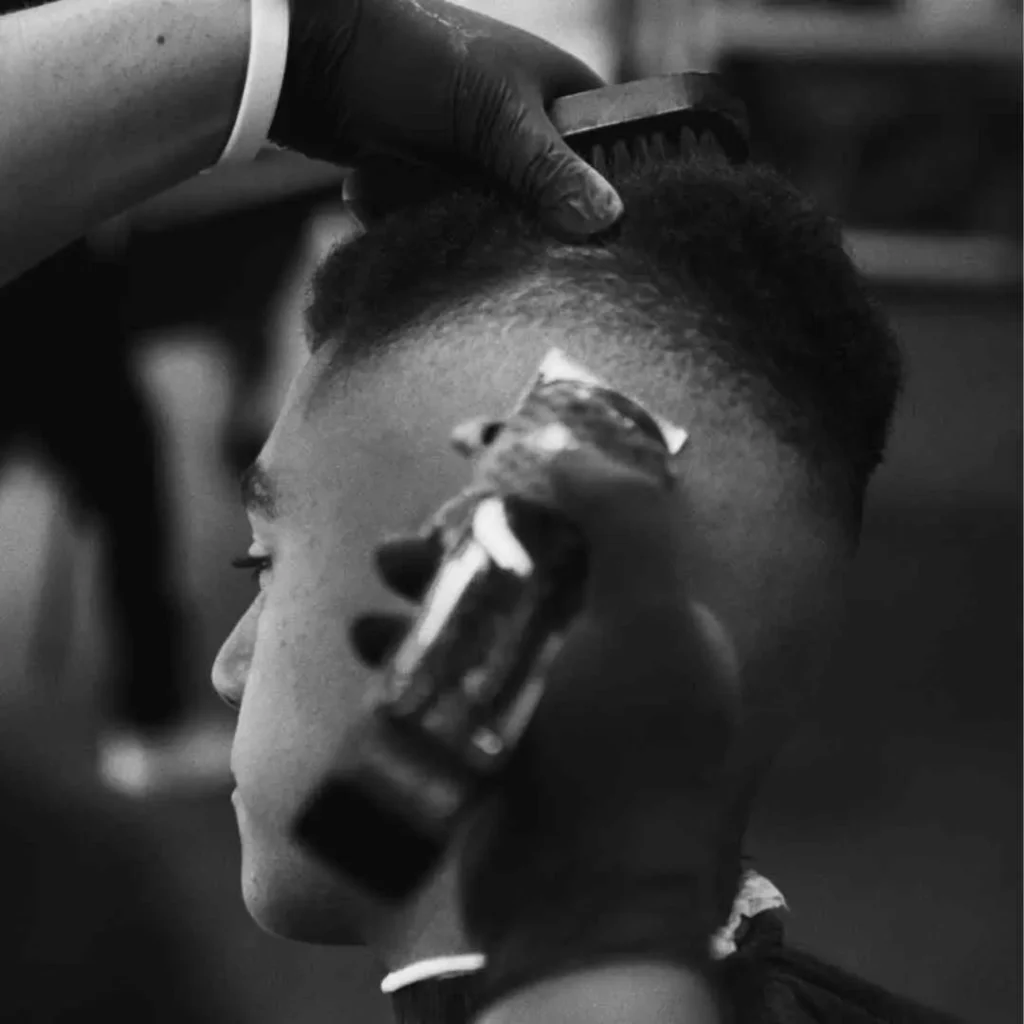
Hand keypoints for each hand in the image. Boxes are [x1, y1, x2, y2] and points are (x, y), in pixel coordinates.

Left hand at [269, 0, 622, 237]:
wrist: (307, 56)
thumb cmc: (410, 59)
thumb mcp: (491, 114)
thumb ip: (547, 168)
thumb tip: (608, 219)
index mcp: (552, 87)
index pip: (608, 147)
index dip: (610, 193)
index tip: (606, 245)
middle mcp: (518, 119)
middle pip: (552, 195)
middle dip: (532, 225)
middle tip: (522, 256)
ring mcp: (473, 149)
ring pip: (498, 213)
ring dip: (474, 229)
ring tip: (453, 234)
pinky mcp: (431, 174)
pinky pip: (449, 215)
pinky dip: (432, 224)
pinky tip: (413, 223)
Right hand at [351, 422, 742, 1009]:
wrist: (582, 900)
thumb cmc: (628, 752)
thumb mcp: (652, 620)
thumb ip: (628, 520)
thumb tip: (571, 450)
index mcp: (653, 615)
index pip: (603, 523)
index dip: (553, 481)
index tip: (494, 450)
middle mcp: (604, 648)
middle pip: (530, 563)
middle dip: (470, 535)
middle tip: (423, 526)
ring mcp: (546, 694)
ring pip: (479, 613)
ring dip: (427, 584)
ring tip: (384, 569)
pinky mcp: (493, 733)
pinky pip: (445, 671)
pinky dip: (407, 649)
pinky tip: (371, 639)